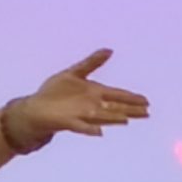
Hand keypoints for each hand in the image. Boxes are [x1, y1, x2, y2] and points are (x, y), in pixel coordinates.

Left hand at [5, 50, 149, 147]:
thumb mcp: (74, 73)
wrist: (35, 107)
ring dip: (113, 119)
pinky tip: (99, 132)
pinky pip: (81, 126)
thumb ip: (92, 62)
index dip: (131, 98)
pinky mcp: (68, 122)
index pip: (117, 96)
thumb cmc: (55, 92)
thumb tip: (110, 50)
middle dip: (129, 110)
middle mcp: (91, 105)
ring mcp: (81, 115)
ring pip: (102, 117)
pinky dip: (89, 129)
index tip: (146, 101)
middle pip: (114, 108)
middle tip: (146, 113)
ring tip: (127, 120)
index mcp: (94, 93)